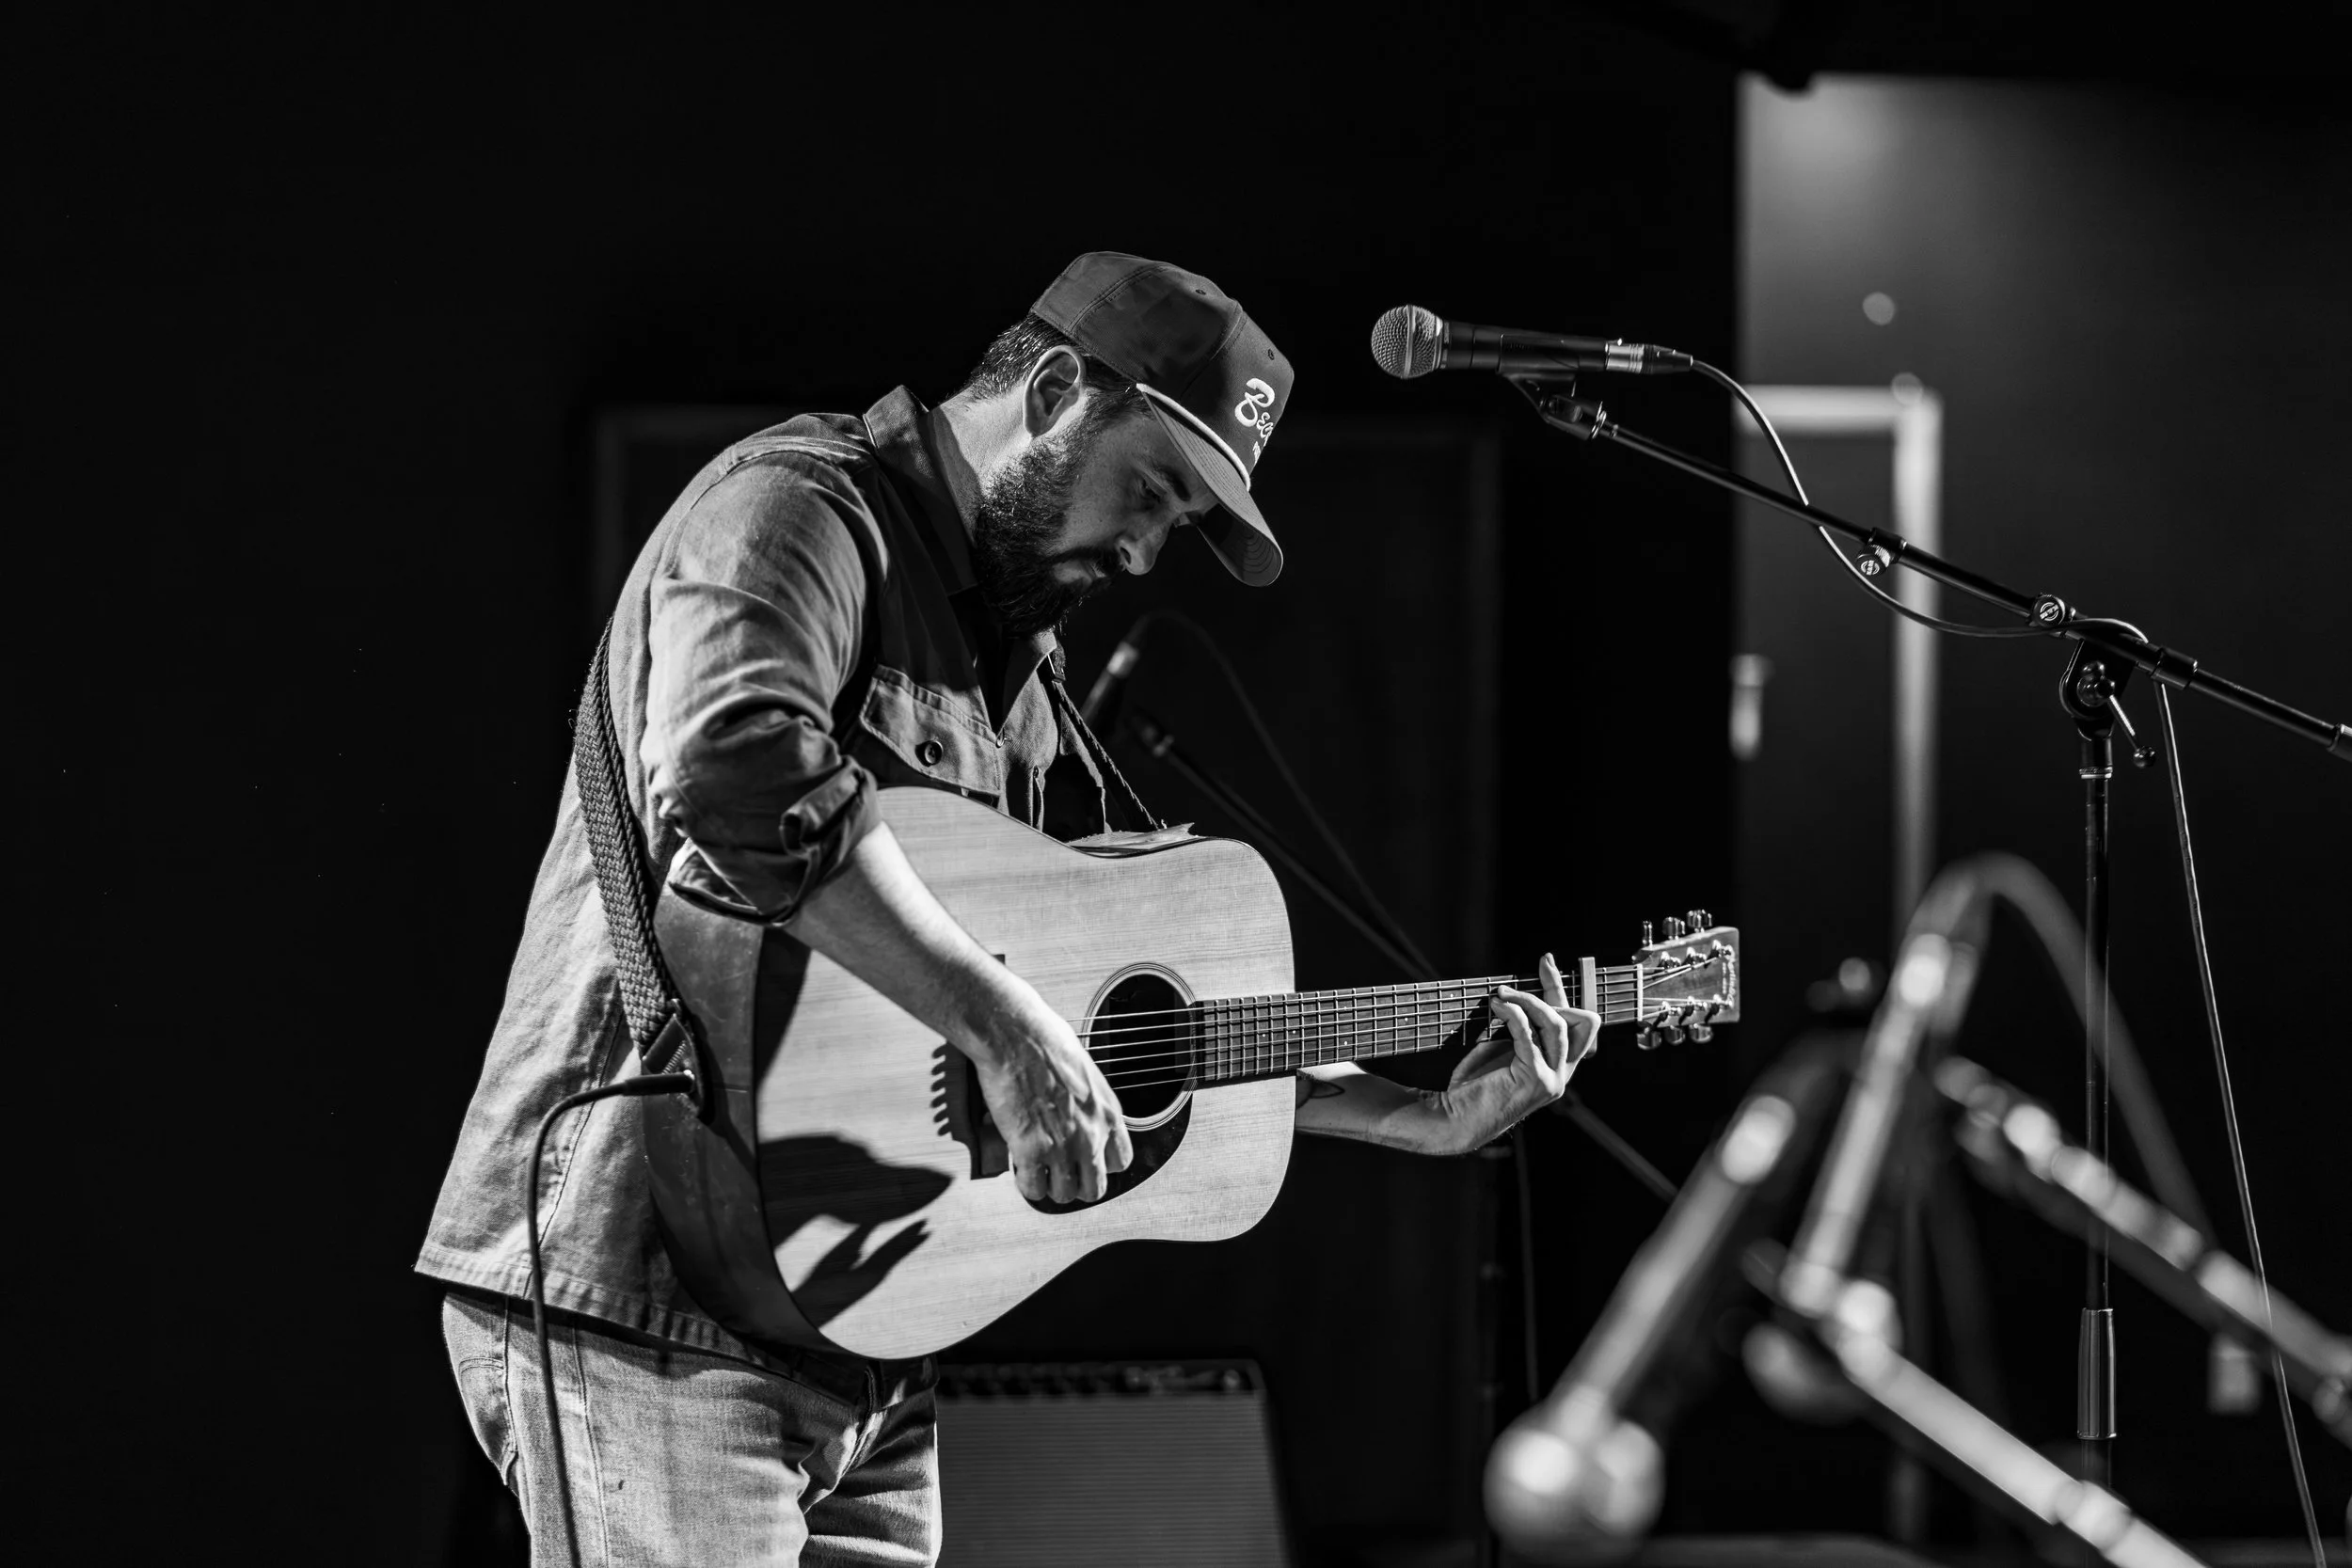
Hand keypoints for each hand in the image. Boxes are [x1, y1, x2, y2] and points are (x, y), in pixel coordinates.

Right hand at [971, 1010, 1133, 1204]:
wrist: (1016, 1036)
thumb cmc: (1046, 1042)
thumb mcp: (1085, 1073)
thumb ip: (1089, 1104)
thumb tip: (1080, 1116)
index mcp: (1107, 1113)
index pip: (1120, 1162)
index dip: (1100, 1165)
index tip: (1085, 1160)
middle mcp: (1090, 1134)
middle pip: (1095, 1188)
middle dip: (1076, 1183)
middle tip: (1059, 1171)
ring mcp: (1062, 1145)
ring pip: (1064, 1194)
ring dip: (1049, 1185)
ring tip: (1037, 1169)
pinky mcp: (1030, 1149)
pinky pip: (1033, 1189)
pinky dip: (1026, 1183)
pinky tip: (1020, 1168)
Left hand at [1440, 952, 1597, 1151]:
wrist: (1454, 1119)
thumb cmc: (1473, 1087)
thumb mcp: (1501, 1049)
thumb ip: (1517, 1029)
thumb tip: (1514, 996)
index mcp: (1557, 1066)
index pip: (1575, 1022)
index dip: (1559, 989)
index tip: (1545, 962)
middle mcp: (1562, 1074)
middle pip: (1582, 1021)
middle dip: (1555, 993)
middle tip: (1524, 980)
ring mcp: (1552, 1078)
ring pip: (1557, 1024)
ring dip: (1527, 1001)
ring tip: (1501, 995)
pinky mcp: (1535, 1079)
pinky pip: (1530, 1034)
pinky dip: (1513, 1014)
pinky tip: (1497, 1007)